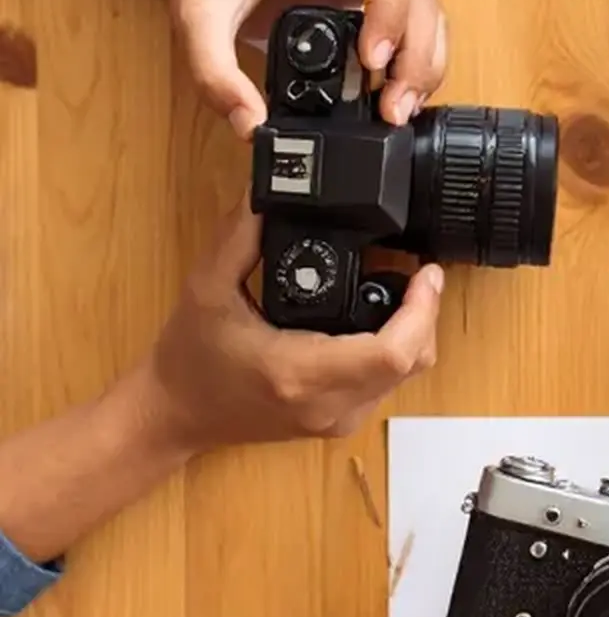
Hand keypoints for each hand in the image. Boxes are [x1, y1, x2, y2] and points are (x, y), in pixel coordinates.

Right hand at [146, 195, 442, 453]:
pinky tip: (382, 318)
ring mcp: (337, 420)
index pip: (392, 353)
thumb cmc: (188, 357)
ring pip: (407, 376)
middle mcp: (328, 404)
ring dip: (416, 332)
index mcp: (300, 372)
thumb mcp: (207, 287)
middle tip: (420, 272)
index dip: (422, 310)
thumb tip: (269, 194)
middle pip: (412, 362)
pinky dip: (396, 350)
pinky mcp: (339, 422)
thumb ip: (240, 236)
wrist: (173, 416)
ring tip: (405, 288)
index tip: (427, 272)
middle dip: (426, 314)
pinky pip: (387, 385)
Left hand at [168, 0, 446, 137]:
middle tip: (393, 105)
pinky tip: (399, 96)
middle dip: (416, 51)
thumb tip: (251, 125)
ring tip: (399, 109)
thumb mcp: (197, 22)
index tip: (373, 58)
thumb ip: (216, 75)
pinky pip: (416, 27)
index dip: (393, 6)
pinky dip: (417, 64)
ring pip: (428, 10)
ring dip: (424, 62)